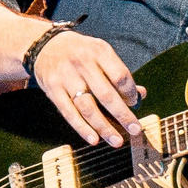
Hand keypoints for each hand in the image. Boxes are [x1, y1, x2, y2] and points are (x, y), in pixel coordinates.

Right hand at [32, 28, 143, 146]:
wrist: (46, 46)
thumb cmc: (81, 53)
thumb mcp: (100, 54)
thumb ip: (119, 74)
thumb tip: (141, 95)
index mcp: (99, 51)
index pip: (120, 76)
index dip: (130, 93)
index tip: (135, 103)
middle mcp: (82, 63)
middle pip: (106, 94)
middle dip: (123, 115)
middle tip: (135, 129)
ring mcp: (66, 77)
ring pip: (88, 108)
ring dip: (104, 127)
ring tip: (117, 141)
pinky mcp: (53, 90)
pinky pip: (69, 113)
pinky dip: (83, 128)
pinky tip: (94, 139)